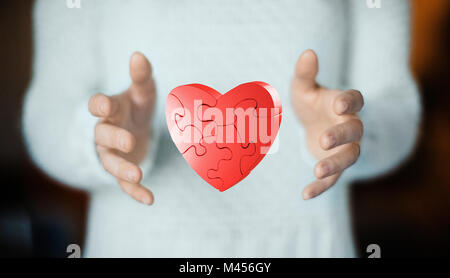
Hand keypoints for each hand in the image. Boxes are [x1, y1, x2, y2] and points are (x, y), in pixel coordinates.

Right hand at [88, 52, 155, 204]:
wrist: (133, 129)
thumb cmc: (136, 108)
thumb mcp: (142, 92)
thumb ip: (141, 77)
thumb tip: (139, 54)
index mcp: (110, 110)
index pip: (98, 106)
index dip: (100, 106)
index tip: (104, 105)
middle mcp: (106, 133)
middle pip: (103, 136)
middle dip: (114, 139)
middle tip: (128, 141)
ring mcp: (112, 154)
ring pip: (111, 163)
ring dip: (123, 170)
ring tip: (138, 175)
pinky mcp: (123, 172)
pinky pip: (125, 185)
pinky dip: (135, 192)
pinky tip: (150, 199)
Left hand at [291, 50, 363, 199]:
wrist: (314, 125)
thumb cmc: (311, 103)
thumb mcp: (303, 88)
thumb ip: (305, 73)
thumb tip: (308, 52)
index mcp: (344, 104)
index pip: (355, 99)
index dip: (349, 102)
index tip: (337, 104)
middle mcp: (350, 126)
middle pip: (355, 131)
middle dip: (341, 135)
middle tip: (324, 139)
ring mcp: (345, 148)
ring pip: (348, 157)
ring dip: (335, 164)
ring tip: (317, 171)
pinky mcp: (335, 167)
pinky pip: (333, 179)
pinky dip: (320, 187)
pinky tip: (305, 194)